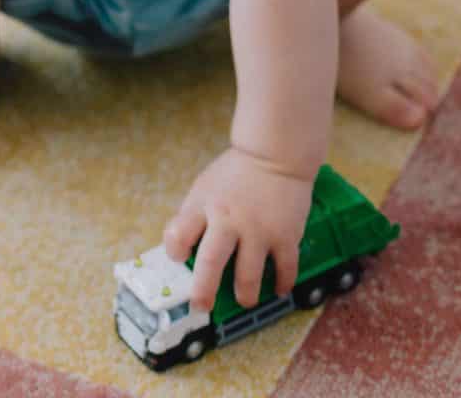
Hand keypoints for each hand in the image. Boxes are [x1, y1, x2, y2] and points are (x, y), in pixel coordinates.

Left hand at [163, 147, 313, 310]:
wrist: (274, 154)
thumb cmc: (235, 174)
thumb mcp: (205, 187)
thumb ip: (194, 216)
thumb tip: (181, 251)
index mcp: (204, 205)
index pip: (178, 234)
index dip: (175, 251)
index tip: (179, 259)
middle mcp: (228, 220)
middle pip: (210, 262)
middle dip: (204, 291)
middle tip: (202, 306)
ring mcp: (258, 229)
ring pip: (249, 275)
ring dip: (245, 294)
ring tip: (244, 299)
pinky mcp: (285, 235)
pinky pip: (285, 269)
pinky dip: (282, 284)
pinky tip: (278, 288)